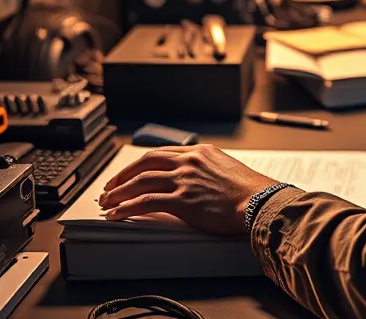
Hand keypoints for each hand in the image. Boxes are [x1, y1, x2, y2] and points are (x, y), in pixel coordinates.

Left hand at [99, 144, 276, 236]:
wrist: (259, 201)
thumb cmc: (247, 191)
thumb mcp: (223, 169)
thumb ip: (203, 170)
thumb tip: (188, 181)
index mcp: (199, 152)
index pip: (160, 153)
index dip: (138, 164)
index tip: (127, 173)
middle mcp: (189, 161)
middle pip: (146, 162)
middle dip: (122, 175)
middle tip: (109, 187)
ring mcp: (185, 179)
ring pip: (141, 180)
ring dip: (119, 192)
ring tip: (106, 202)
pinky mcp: (183, 200)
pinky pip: (146, 202)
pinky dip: (127, 208)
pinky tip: (116, 214)